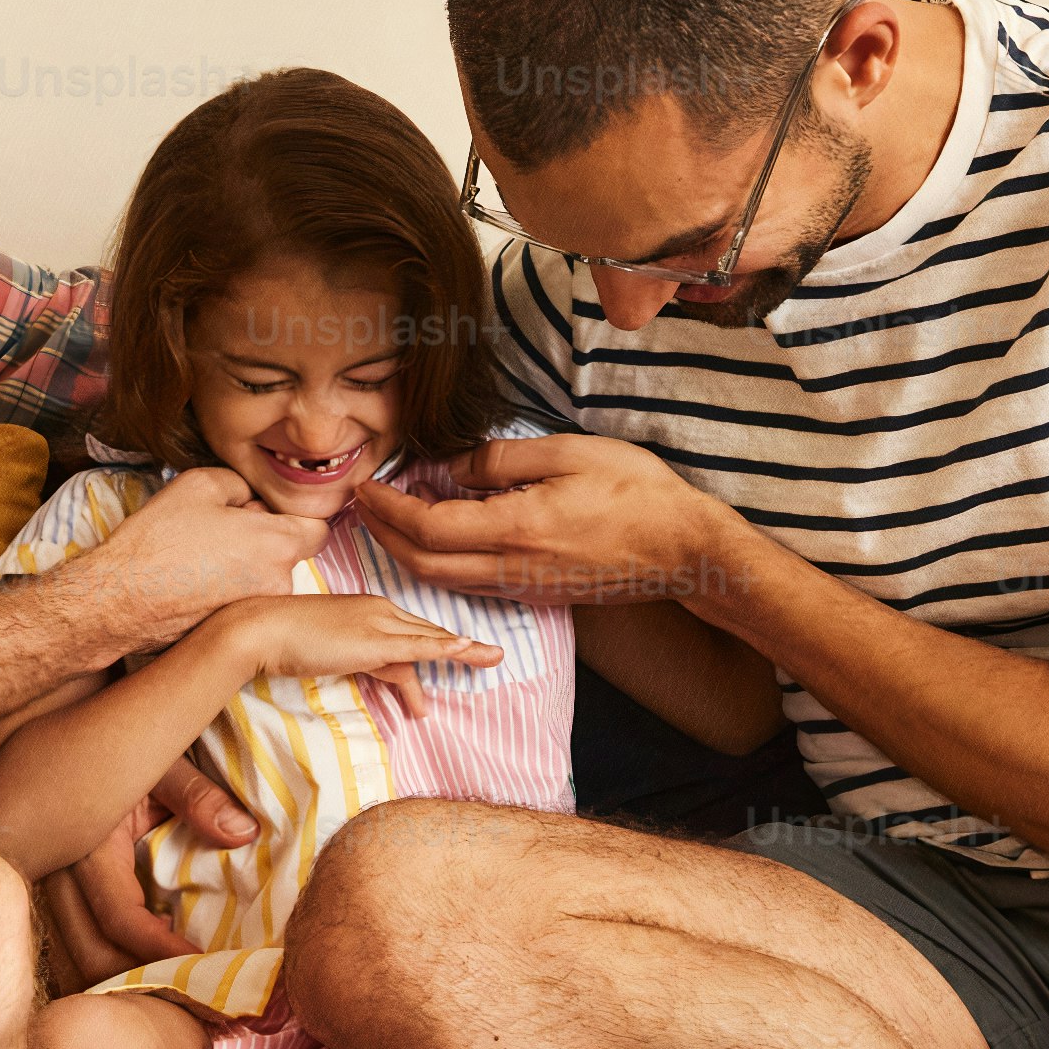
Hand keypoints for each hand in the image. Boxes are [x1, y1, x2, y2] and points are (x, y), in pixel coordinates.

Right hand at [38, 755, 253, 989]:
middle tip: (194, 995)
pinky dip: (105, 964)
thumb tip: (242, 833)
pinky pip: (72, 943)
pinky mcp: (53, 890)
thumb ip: (197, 795)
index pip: (118, 917)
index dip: (159, 951)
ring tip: (173, 991)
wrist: (72, 724)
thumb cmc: (121, 738)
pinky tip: (144, 969)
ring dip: (120, 981)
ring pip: (74, 957)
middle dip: (139, 982)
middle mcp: (54, 872)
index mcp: (84, 843)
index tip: (200, 967)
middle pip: (87, 954)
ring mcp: (47, 885)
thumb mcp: (161, 757)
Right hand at [70, 467, 318, 639]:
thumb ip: (241, 484)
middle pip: (289, 552)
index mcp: (278, 545)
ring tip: (201, 554)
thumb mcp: (200, 484)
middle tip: (222, 527)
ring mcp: (258, 611)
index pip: (319, 526)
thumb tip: (252, 499)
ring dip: (245, 563)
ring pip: (266, 577)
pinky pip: (244, 598)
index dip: (294, 514)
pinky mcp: (235, 628)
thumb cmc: (157, 540)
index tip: (266, 509)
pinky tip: (194, 578)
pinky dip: (227, 587)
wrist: (118, 600)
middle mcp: (279, 584)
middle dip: (264, 538)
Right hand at [229, 594, 502, 687]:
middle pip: (426, 634)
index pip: (409, 632)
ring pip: (430, 639)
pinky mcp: (374, 640)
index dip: (434, 647)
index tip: (457, 654)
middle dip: (459, 647)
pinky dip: (445, 648)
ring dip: (464, 650)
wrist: (261, 628)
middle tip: (490, 657)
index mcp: (369, 609)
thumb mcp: (330, 650)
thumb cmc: (284, 638)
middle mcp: (379, 610)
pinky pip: (418, 646)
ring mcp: (378, 623)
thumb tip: (378, 676)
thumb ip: (356, 660)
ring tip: (493, 658)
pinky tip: (467, 649)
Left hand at [349, 433, 735, 608]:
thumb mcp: (569, 453)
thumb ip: (503, 459)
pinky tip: (443, 539)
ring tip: (391, 521)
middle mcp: (511, 567)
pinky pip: (472, 585)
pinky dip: (441, 563)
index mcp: (515, 528)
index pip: (427, 524)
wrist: (684, 551)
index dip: (388, 506)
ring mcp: (524, 587)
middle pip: (422, 563)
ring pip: (444, 582)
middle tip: (364, 504)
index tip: (366, 483)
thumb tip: (455, 467)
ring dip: (407, 553)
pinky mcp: (537, 595)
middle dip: (383, 535)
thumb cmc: (637, 493)